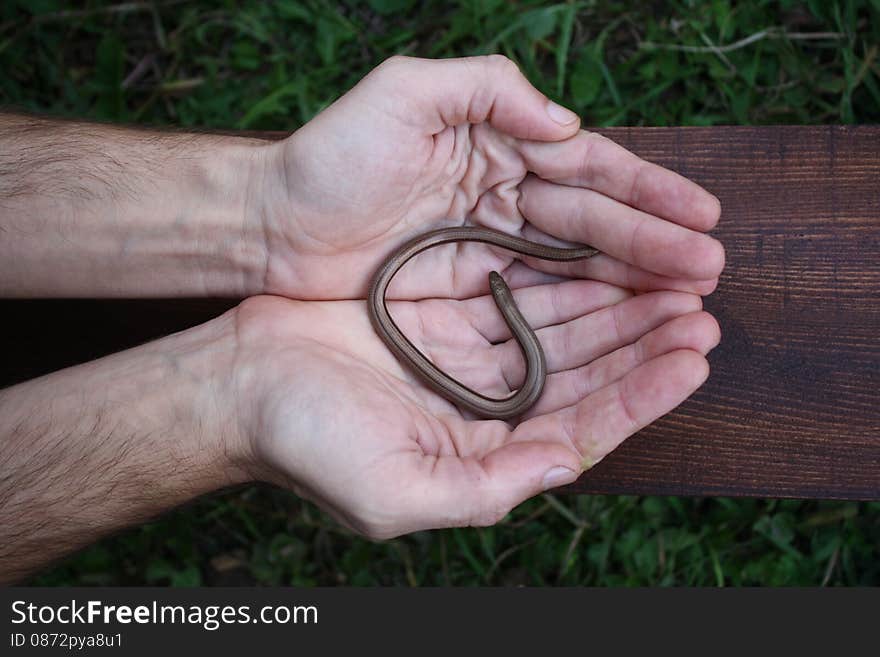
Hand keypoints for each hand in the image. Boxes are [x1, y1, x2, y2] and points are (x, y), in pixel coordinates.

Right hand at [229, 281, 718, 537]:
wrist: (240, 384)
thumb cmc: (307, 444)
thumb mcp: (395, 490)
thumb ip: (484, 490)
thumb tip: (560, 469)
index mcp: (484, 455)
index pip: (583, 428)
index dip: (641, 396)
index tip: (691, 359)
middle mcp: (486, 409)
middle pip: (585, 374)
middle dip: (643, 344)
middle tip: (700, 309)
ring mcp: (467, 360)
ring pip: (561, 331)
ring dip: (615, 307)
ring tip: (670, 279)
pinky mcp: (445, 317)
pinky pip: (519, 295)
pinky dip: (561, 279)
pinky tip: (597, 259)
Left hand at [256, 55, 723, 300]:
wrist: (271, 226)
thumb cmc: (330, 157)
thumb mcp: (401, 94)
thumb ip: (483, 89)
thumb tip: (564, 123)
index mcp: (497, 146)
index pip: (587, 169)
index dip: (647, 191)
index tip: (702, 215)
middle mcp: (503, 199)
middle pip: (593, 224)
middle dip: (653, 246)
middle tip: (709, 272)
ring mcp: (489, 251)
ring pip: (575, 268)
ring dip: (630, 285)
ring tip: (685, 305)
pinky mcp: (468, 295)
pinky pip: (537, 304)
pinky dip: (581, 314)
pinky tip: (621, 328)